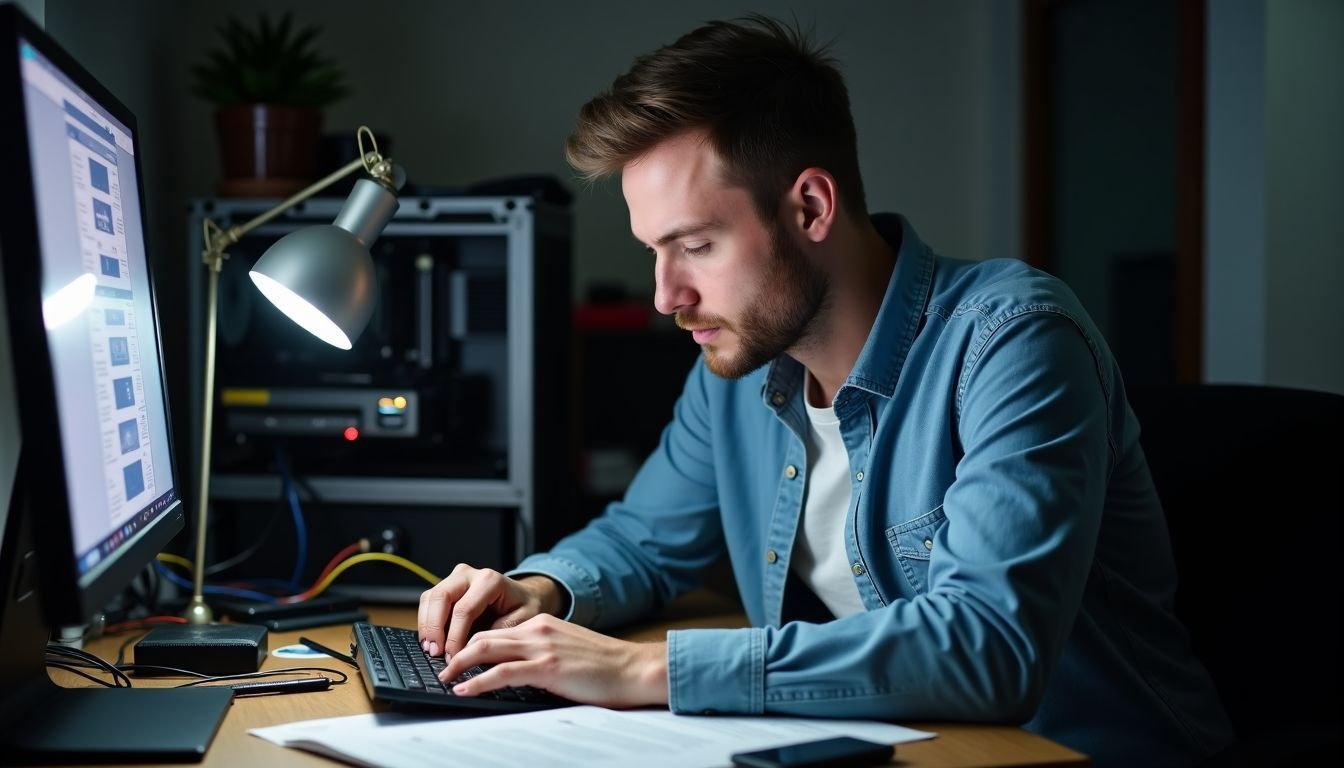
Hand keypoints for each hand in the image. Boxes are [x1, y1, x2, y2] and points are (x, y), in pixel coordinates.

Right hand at [417, 564, 562, 657]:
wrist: (523, 596)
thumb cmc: (523, 608)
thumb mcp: (523, 621)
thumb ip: (499, 633)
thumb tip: (473, 652)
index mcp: (490, 581)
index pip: (464, 609)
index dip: (454, 636)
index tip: (453, 658)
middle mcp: (470, 574)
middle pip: (441, 597)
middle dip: (434, 628)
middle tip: (435, 654)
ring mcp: (456, 578)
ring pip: (430, 597)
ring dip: (426, 625)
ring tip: (430, 650)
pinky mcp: (447, 586)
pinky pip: (429, 601)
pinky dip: (426, 622)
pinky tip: (431, 641)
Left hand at [440, 614, 668, 707]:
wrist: (635, 668)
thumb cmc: (607, 667)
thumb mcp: (568, 651)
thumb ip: (542, 654)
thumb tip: (517, 672)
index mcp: (543, 625)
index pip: (496, 630)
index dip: (470, 644)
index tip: (454, 658)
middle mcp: (538, 630)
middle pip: (484, 635)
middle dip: (456, 650)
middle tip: (440, 666)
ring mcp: (542, 647)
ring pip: (486, 648)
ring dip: (459, 664)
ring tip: (444, 677)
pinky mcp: (548, 667)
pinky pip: (502, 672)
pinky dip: (477, 680)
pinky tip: (464, 689)